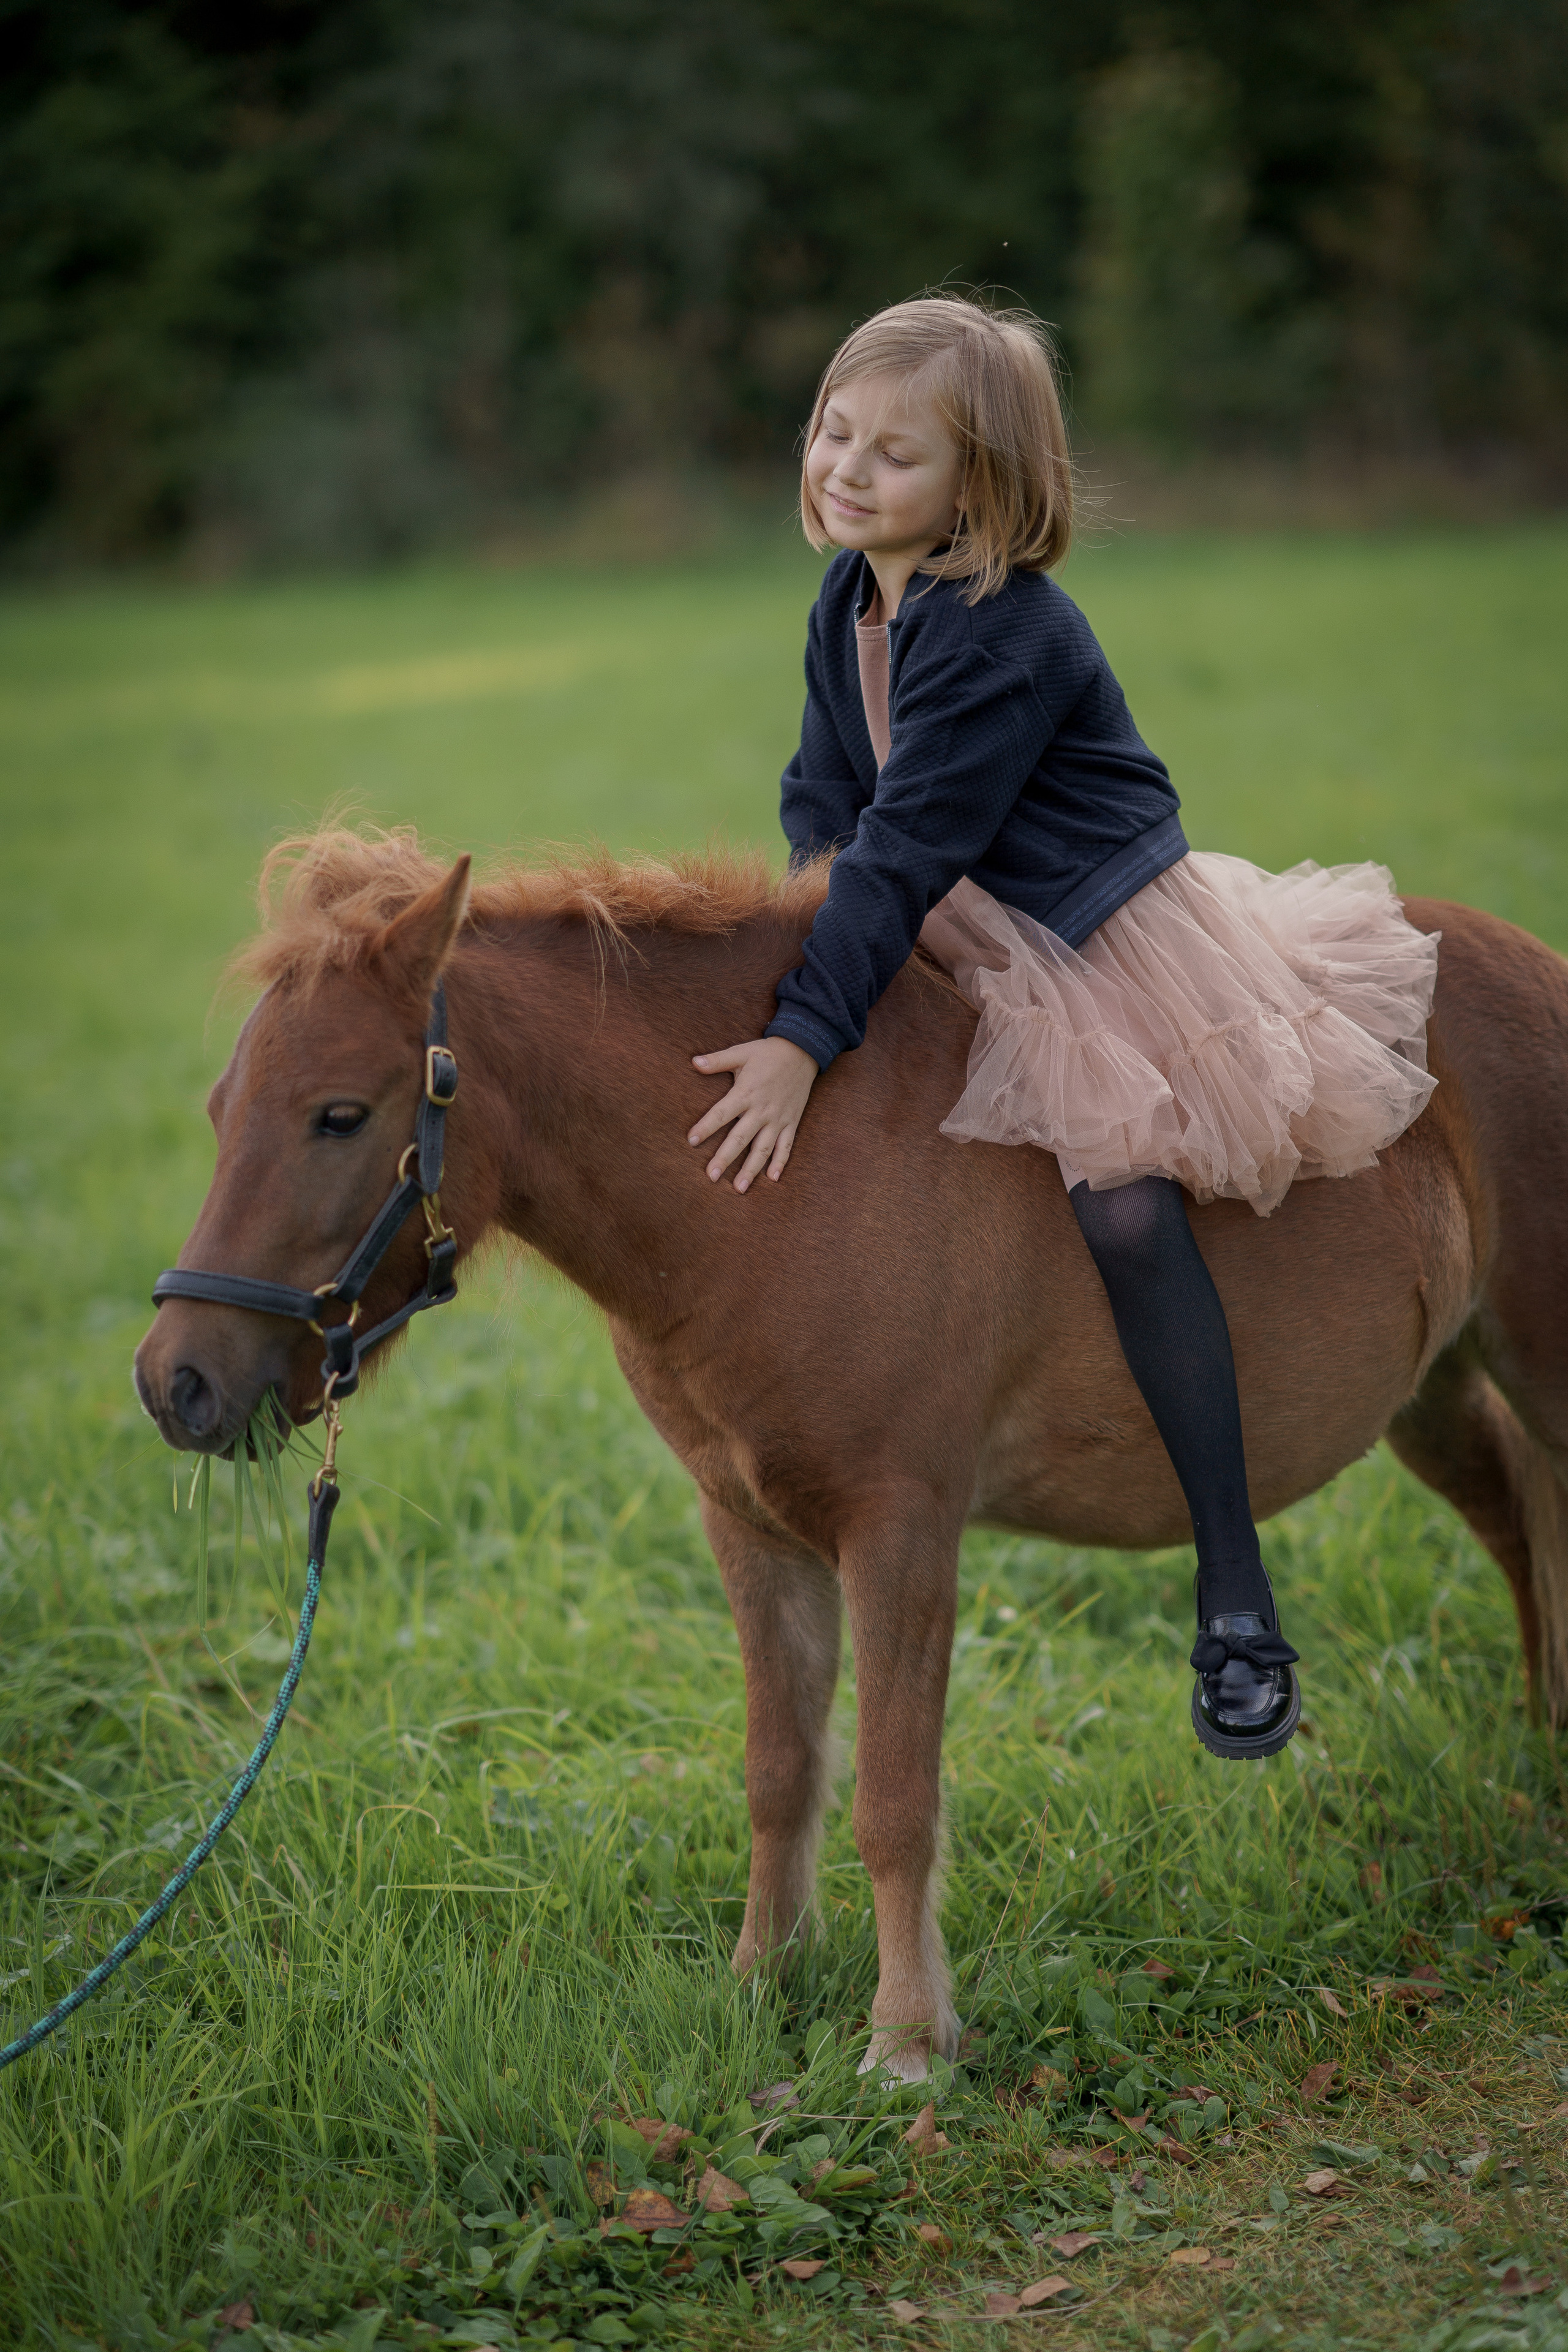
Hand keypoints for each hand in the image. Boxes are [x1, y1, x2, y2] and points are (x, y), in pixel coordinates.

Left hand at [688, 1036, 818, 1191]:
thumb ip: (717, 1061)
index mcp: (746, 1093)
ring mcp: (778, 1119)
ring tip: (739, 1188)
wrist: (802, 1051)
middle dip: (725, 1158)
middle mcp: (761, 1110)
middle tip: (711, 1177)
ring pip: (763, 1149)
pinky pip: (786, 1146)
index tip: (691, 1141)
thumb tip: (693, 1062)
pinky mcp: (791, 1122)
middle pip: (740, 1138)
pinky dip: (780, 1163)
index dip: (706, 1127)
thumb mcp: (741, 1053)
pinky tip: (773, 1179)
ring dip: (751, 1170)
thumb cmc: (767, 1053)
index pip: (721, 1114)